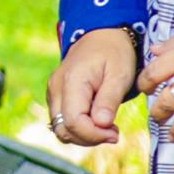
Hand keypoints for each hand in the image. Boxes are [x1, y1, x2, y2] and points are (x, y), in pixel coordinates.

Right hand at [49, 27, 140, 146]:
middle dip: (89, 138)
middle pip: (63, 129)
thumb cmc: (114, 53)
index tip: (115, 132)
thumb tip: (101, 124)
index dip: (94, 134)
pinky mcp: (57, 96)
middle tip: (113, 131)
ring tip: (107, 125)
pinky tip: (97, 120)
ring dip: (84, 135)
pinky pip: (62, 121)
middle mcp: (56, 88)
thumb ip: (109, 100)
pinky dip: (79, 128)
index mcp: (71, 81)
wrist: (101, 35)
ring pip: (61, 128)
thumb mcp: (119, 75)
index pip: (73, 122)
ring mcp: (54, 92)